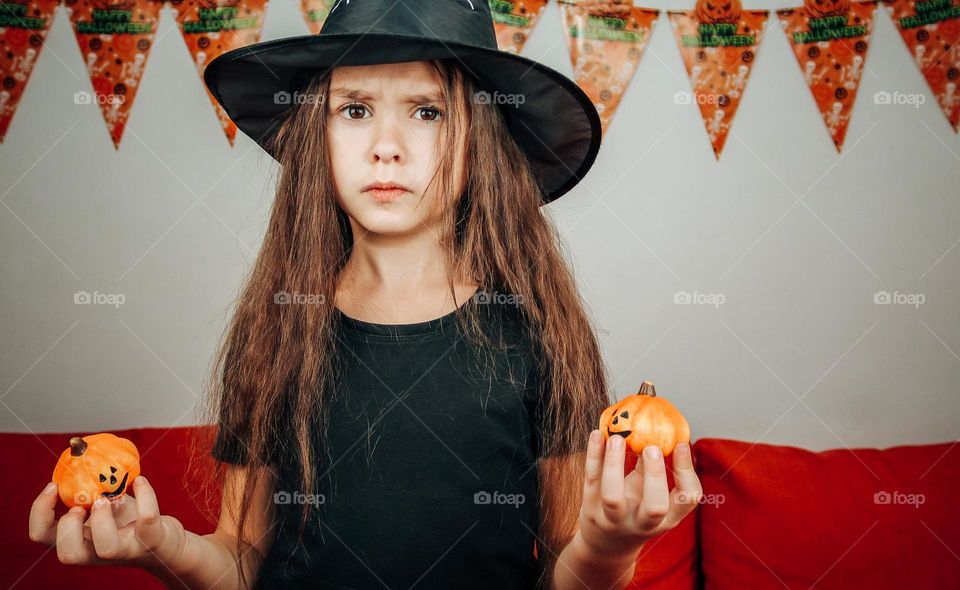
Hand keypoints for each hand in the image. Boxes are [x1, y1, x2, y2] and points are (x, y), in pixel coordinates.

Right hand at [29, 476, 189, 572]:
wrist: (164, 542)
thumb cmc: (127, 521)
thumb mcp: (102, 508)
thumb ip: (87, 493)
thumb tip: (79, 457)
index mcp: (79, 540)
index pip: (43, 536)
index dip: (39, 513)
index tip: (53, 487)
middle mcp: (97, 552)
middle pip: (68, 554)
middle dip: (68, 527)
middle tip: (80, 506)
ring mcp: (126, 549)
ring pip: (106, 548)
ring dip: (101, 520)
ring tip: (107, 499)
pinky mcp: (151, 540)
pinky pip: (147, 520)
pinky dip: (145, 496)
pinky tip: (141, 480)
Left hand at [577, 430, 702, 561]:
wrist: (606, 546)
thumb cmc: (635, 512)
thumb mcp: (649, 498)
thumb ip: (652, 471)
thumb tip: (657, 431)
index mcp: (666, 518)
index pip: (687, 500)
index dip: (687, 472)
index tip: (682, 444)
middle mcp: (642, 523)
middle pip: (655, 507)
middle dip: (655, 475)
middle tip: (652, 447)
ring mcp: (614, 519)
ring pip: (613, 496)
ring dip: (614, 464)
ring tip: (617, 438)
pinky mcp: (590, 508)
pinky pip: (591, 480)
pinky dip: (593, 455)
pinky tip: (596, 434)